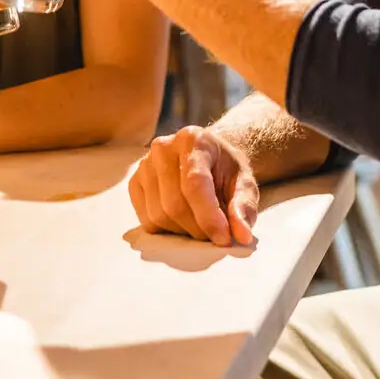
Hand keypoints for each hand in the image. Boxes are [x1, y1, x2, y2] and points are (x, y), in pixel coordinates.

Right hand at [128, 125, 258, 246]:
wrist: (209, 157)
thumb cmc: (226, 171)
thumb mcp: (245, 183)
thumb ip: (244, 207)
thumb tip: (242, 235)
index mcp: (193, 139)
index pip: (195, 183)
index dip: (208, 216)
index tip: (224, 239)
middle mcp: (163, 147)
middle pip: (174, 204)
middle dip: (198, 228)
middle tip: (215, 232)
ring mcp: (144, 164)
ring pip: (159, 215)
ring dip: (183, 231)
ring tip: (200, 222)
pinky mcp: (134, 182)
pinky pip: (146, 220)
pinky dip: (167, 230)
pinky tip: (182, 219)